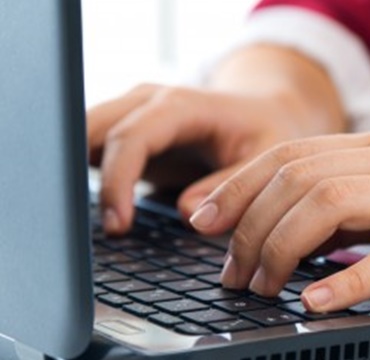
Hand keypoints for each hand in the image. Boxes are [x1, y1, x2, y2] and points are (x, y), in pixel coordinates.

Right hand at [88, 83, 342, 233]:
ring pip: (81, 137)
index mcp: (181, 106)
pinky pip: (89, 150)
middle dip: (82, 176)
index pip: (131, 137)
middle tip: (94, 230)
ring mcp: (132, 115)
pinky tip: (93, 212)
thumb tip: (191, 214)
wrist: (265, 114)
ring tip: (87, 224)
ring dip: (75, 176)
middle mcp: (147, 103)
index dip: (117, 181)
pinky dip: (83, 177)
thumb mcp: (266, 157)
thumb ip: (232, 185)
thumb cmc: (267, 132)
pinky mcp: (125, 134)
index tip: (119, 223)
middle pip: (91, 130)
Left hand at [191, 129, 369, 311]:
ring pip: (329, 206)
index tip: (202, 222)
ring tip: (263, 290)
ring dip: (281, 250)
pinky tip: (318, 303)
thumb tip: (300, 235)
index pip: (290, 154)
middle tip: (230, 274)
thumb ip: (365, 204)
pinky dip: (346, 281)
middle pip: (297, 178)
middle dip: (247, 228)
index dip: (237, 187)